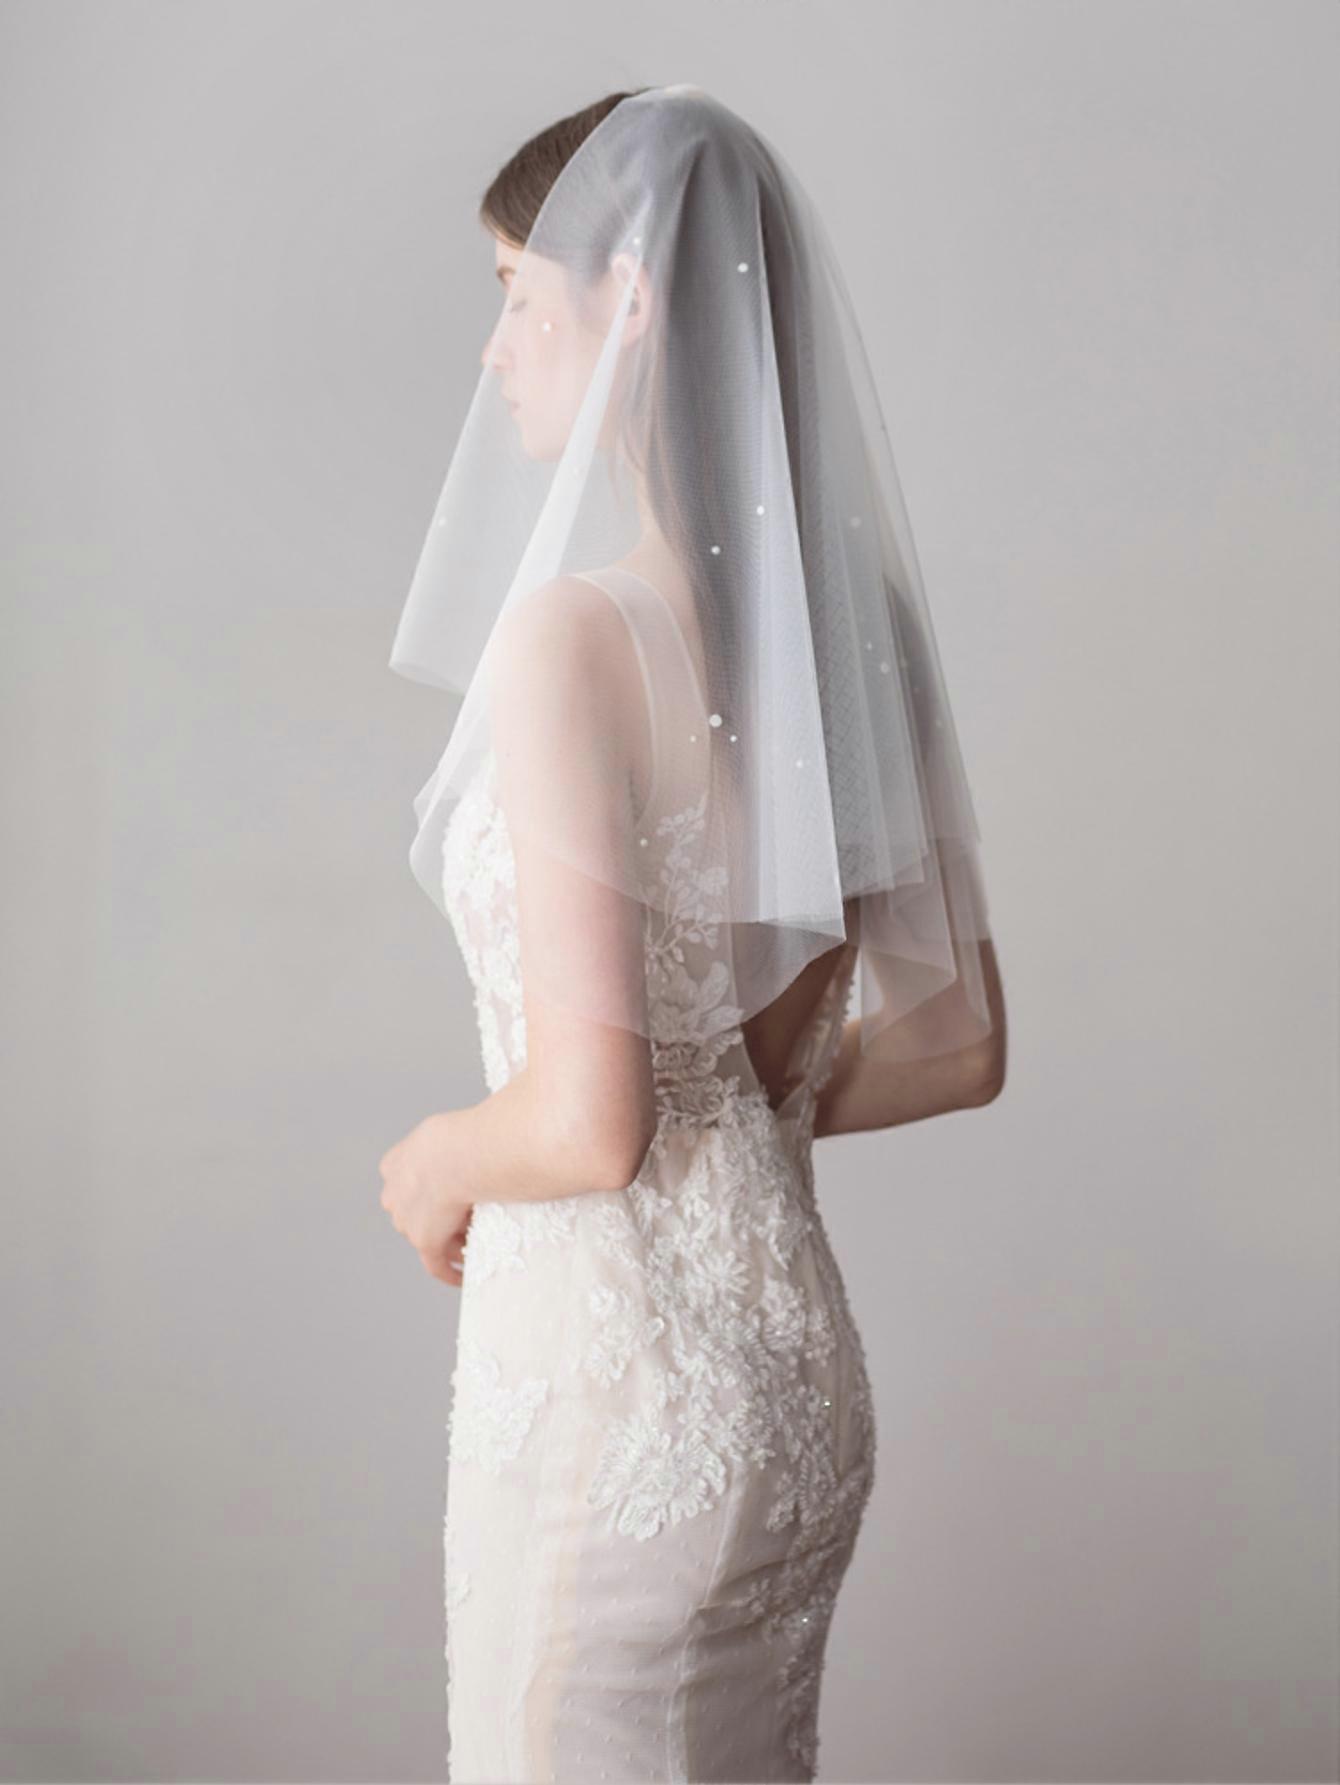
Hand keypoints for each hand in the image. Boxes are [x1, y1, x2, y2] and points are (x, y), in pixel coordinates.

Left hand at [378, 1112, 473, 1286]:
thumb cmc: (465, 1136)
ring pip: (427, 1237)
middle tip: (465, 1220)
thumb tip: (475, 1139)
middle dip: (436, 1219)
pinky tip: (462, 1276)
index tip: (447, 1195)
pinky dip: (448, 1272)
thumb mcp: (446, 1131)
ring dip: (448, 1242)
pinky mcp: (425, 1241)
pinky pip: (436, 1263)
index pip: (405, 1184)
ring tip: (474, 1242)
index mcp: (394, 1163)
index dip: (427, 1192)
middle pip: (413, 1213)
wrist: (462, 1154)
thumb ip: (447, 1143)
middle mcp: (394, 1193)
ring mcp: (407, 1220)